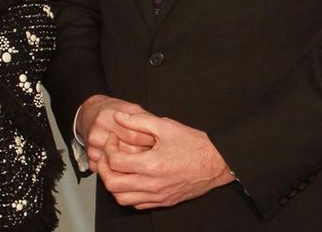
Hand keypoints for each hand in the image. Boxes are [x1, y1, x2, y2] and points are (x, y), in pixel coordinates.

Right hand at [77, 95, 153, 171]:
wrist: (89, 115)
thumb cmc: (113, 111)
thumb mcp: (131, 107)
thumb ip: (144, 118)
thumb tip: (158, 131)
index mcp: (107, 116)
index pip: (133, 135)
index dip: (148, 140)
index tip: (157, 142)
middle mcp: (97, 133)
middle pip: (127, 151)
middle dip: (144, 153)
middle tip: (153, 152)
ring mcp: (92, 148)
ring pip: (120, 164)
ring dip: (135, 163)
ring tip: (142, 156)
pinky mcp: (91, 161)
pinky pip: (112, 171)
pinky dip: (123, 169)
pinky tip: (129, 162)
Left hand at [98, 111, 234, 208]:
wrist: (217, 162)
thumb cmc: (195, 144)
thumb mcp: (166, 126)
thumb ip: (140, 120)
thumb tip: (119, 117)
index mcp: (151, 165)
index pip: (115, 162)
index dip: (109, 148)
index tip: (113, 139)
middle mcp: (152, 184)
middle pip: (113, 184)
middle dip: (104, 168)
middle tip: (107, 155)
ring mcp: (157, 196)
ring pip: (122, 199)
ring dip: (114, 184)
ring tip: (117, 168)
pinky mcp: (163, 202)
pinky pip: (137, 205)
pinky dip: (128, 194)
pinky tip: (131, 180)